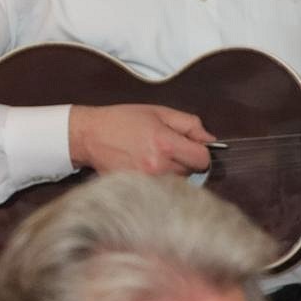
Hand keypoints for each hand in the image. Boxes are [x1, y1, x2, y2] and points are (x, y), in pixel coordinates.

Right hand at [67, 103, 215, 175]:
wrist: (90, 135)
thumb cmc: (123, 120)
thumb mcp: (158, 112)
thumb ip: (188, 124)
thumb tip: (210, 140)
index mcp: (165, 143)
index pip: (203, 159)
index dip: (200, 151)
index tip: (190, 146)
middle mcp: (158, 165)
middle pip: (191, 172)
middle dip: (184, 160)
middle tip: (166, 148)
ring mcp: (147, 180)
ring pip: (177, 182)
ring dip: (172, 172)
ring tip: (153, 157)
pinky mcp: (137, 189)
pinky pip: (161, 188)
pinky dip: (158, 180)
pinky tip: (145, 166)